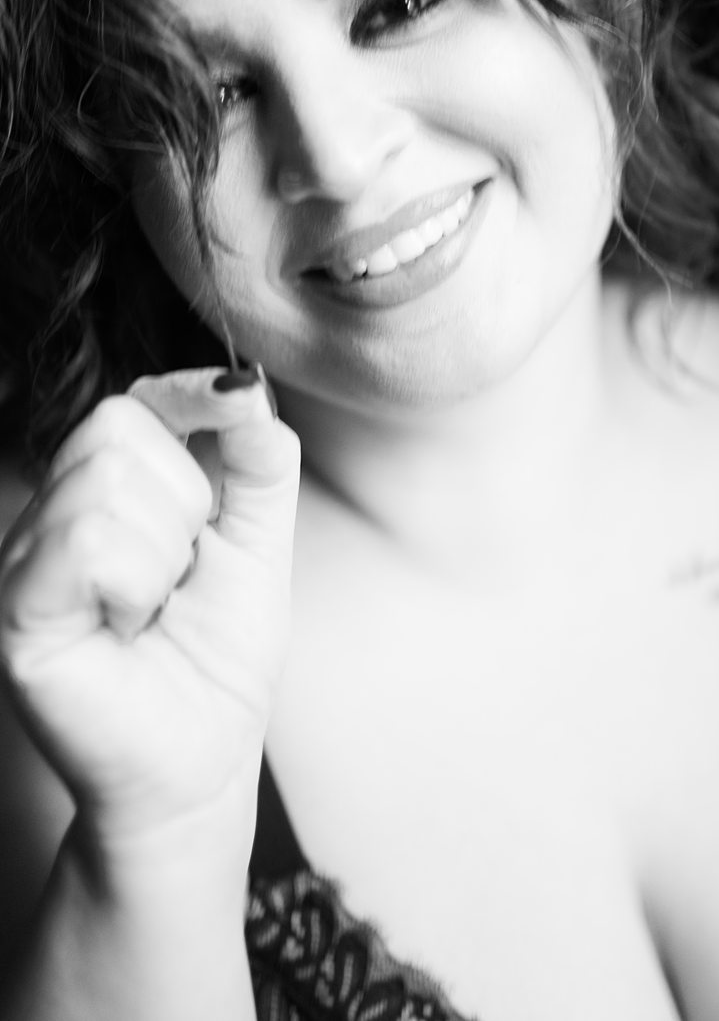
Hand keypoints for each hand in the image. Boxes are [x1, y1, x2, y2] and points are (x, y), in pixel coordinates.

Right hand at [0, 368, 299, 851]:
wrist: (200, 765)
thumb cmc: (218, 661)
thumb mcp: (261, 545)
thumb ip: (261, 462)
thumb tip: (249, 388)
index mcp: (109, 492)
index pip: (136, 403)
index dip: (190, 398)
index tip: (236, 412)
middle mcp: (56, 514)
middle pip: (121, 428)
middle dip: (187, 504)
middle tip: (179, 577)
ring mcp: (28, 559)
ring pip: (110, 480)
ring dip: (165, 552)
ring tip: (152, 608)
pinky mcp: (19, 608)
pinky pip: (88, 535)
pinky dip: (136, 581)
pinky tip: (128, 626)